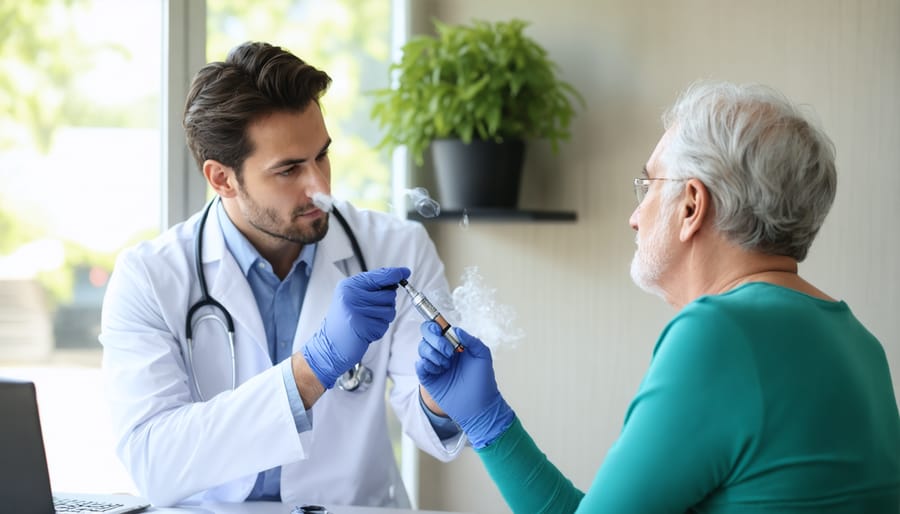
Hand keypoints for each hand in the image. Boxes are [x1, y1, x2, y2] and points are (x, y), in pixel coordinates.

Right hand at [303, 266, 409, 388]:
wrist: (330, 344)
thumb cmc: (343, 322)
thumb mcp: (350, 297)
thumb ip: (370, 287)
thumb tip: (395, 280)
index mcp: (349, 286)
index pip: (379, 276)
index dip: (395, 274)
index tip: (404, 272)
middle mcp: (352, 296)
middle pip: (389, 294)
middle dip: (386, 304)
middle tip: (371, 311)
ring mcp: (358, 311)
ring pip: (390, 310)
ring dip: (383, 318)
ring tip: (367, 321)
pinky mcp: (364, 327)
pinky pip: (385, 325)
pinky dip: (379, 329)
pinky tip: (366, 330)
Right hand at [416, 321, 514, 448]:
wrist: (479, 407)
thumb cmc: (484, 382)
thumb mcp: (483, 356)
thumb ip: (472, 340)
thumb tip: (456, 330)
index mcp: (455, 345)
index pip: (439, 329)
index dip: (436, 326)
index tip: (441, 331)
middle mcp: (443, 353)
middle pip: (427, 336)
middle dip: (435, 340)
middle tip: (448, 352)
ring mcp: (435, 366)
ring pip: (422, 349)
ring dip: (433, 354)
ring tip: (446, 366)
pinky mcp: (429, 379)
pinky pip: (419, 366)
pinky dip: (425, 364)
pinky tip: (437, 370)